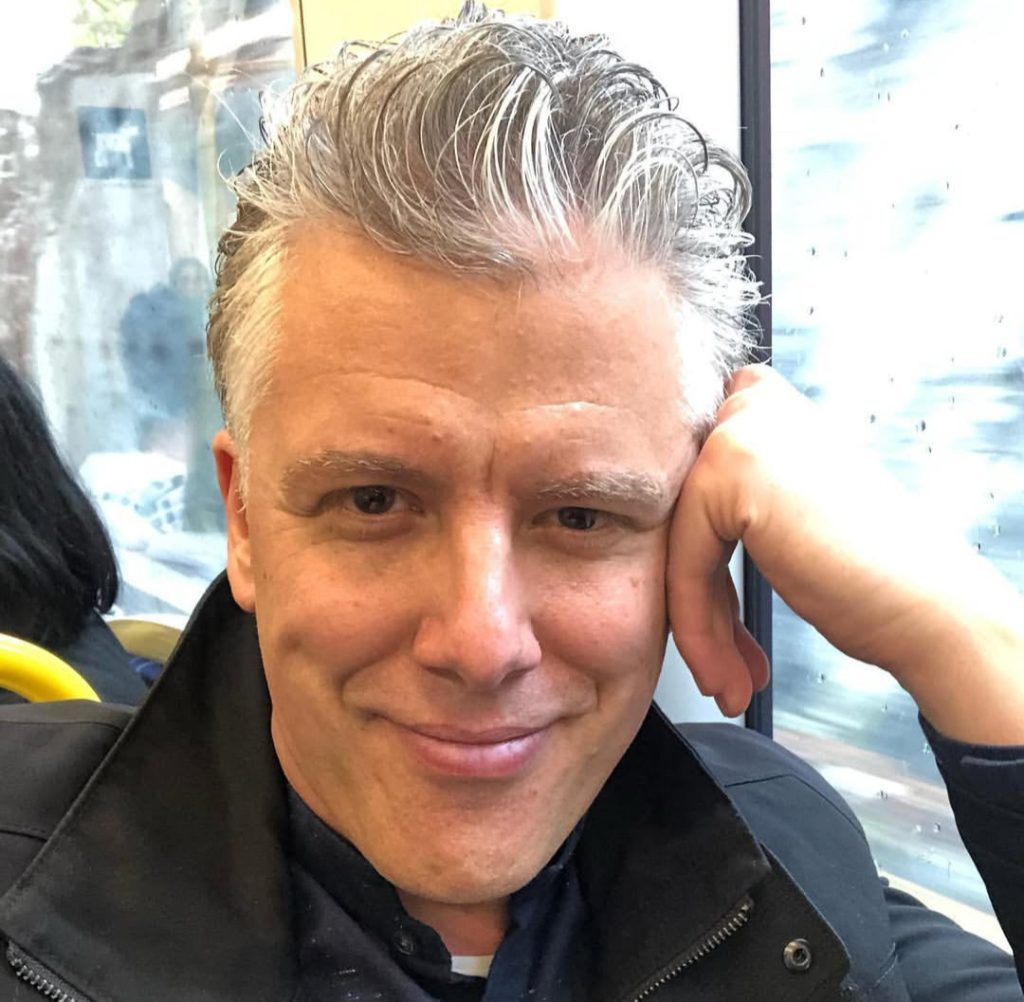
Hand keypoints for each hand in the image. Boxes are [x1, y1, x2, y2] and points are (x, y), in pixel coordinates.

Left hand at [666, 365, 1023, 741]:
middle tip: (724, 668)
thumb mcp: (782, 511)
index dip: (700, 574)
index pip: (689, 498)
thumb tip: (659, 532)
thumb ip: (724, 501)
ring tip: (729, 681)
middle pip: (682, 524)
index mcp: (762, 403)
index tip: (718, 633)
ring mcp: (738, 433)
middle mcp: (748, 404)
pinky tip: (724, 673)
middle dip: (701, 605)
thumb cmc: (867, 569)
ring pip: (679, 550)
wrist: (930, 606)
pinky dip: (699, 630)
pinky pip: (684, 567)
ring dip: (702, 629)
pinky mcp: (729, 473)